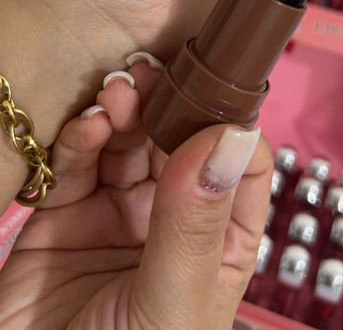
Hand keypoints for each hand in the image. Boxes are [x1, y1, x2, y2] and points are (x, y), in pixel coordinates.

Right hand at [0, 63, 273, 329]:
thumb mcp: (171, 304)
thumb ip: (194, 224)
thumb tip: (231, 140)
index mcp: (217, 245)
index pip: (241, 170)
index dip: (233, 128)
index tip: (216, 95)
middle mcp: (171, 222)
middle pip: (180, 143)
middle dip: (171, 105)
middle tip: (155, 74)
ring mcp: (117, 215)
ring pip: (129, 143)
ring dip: (126, 110)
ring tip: (120, 92)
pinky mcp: (65, 215)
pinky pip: (78, 163)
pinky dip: (83, 136)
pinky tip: (89, 124)